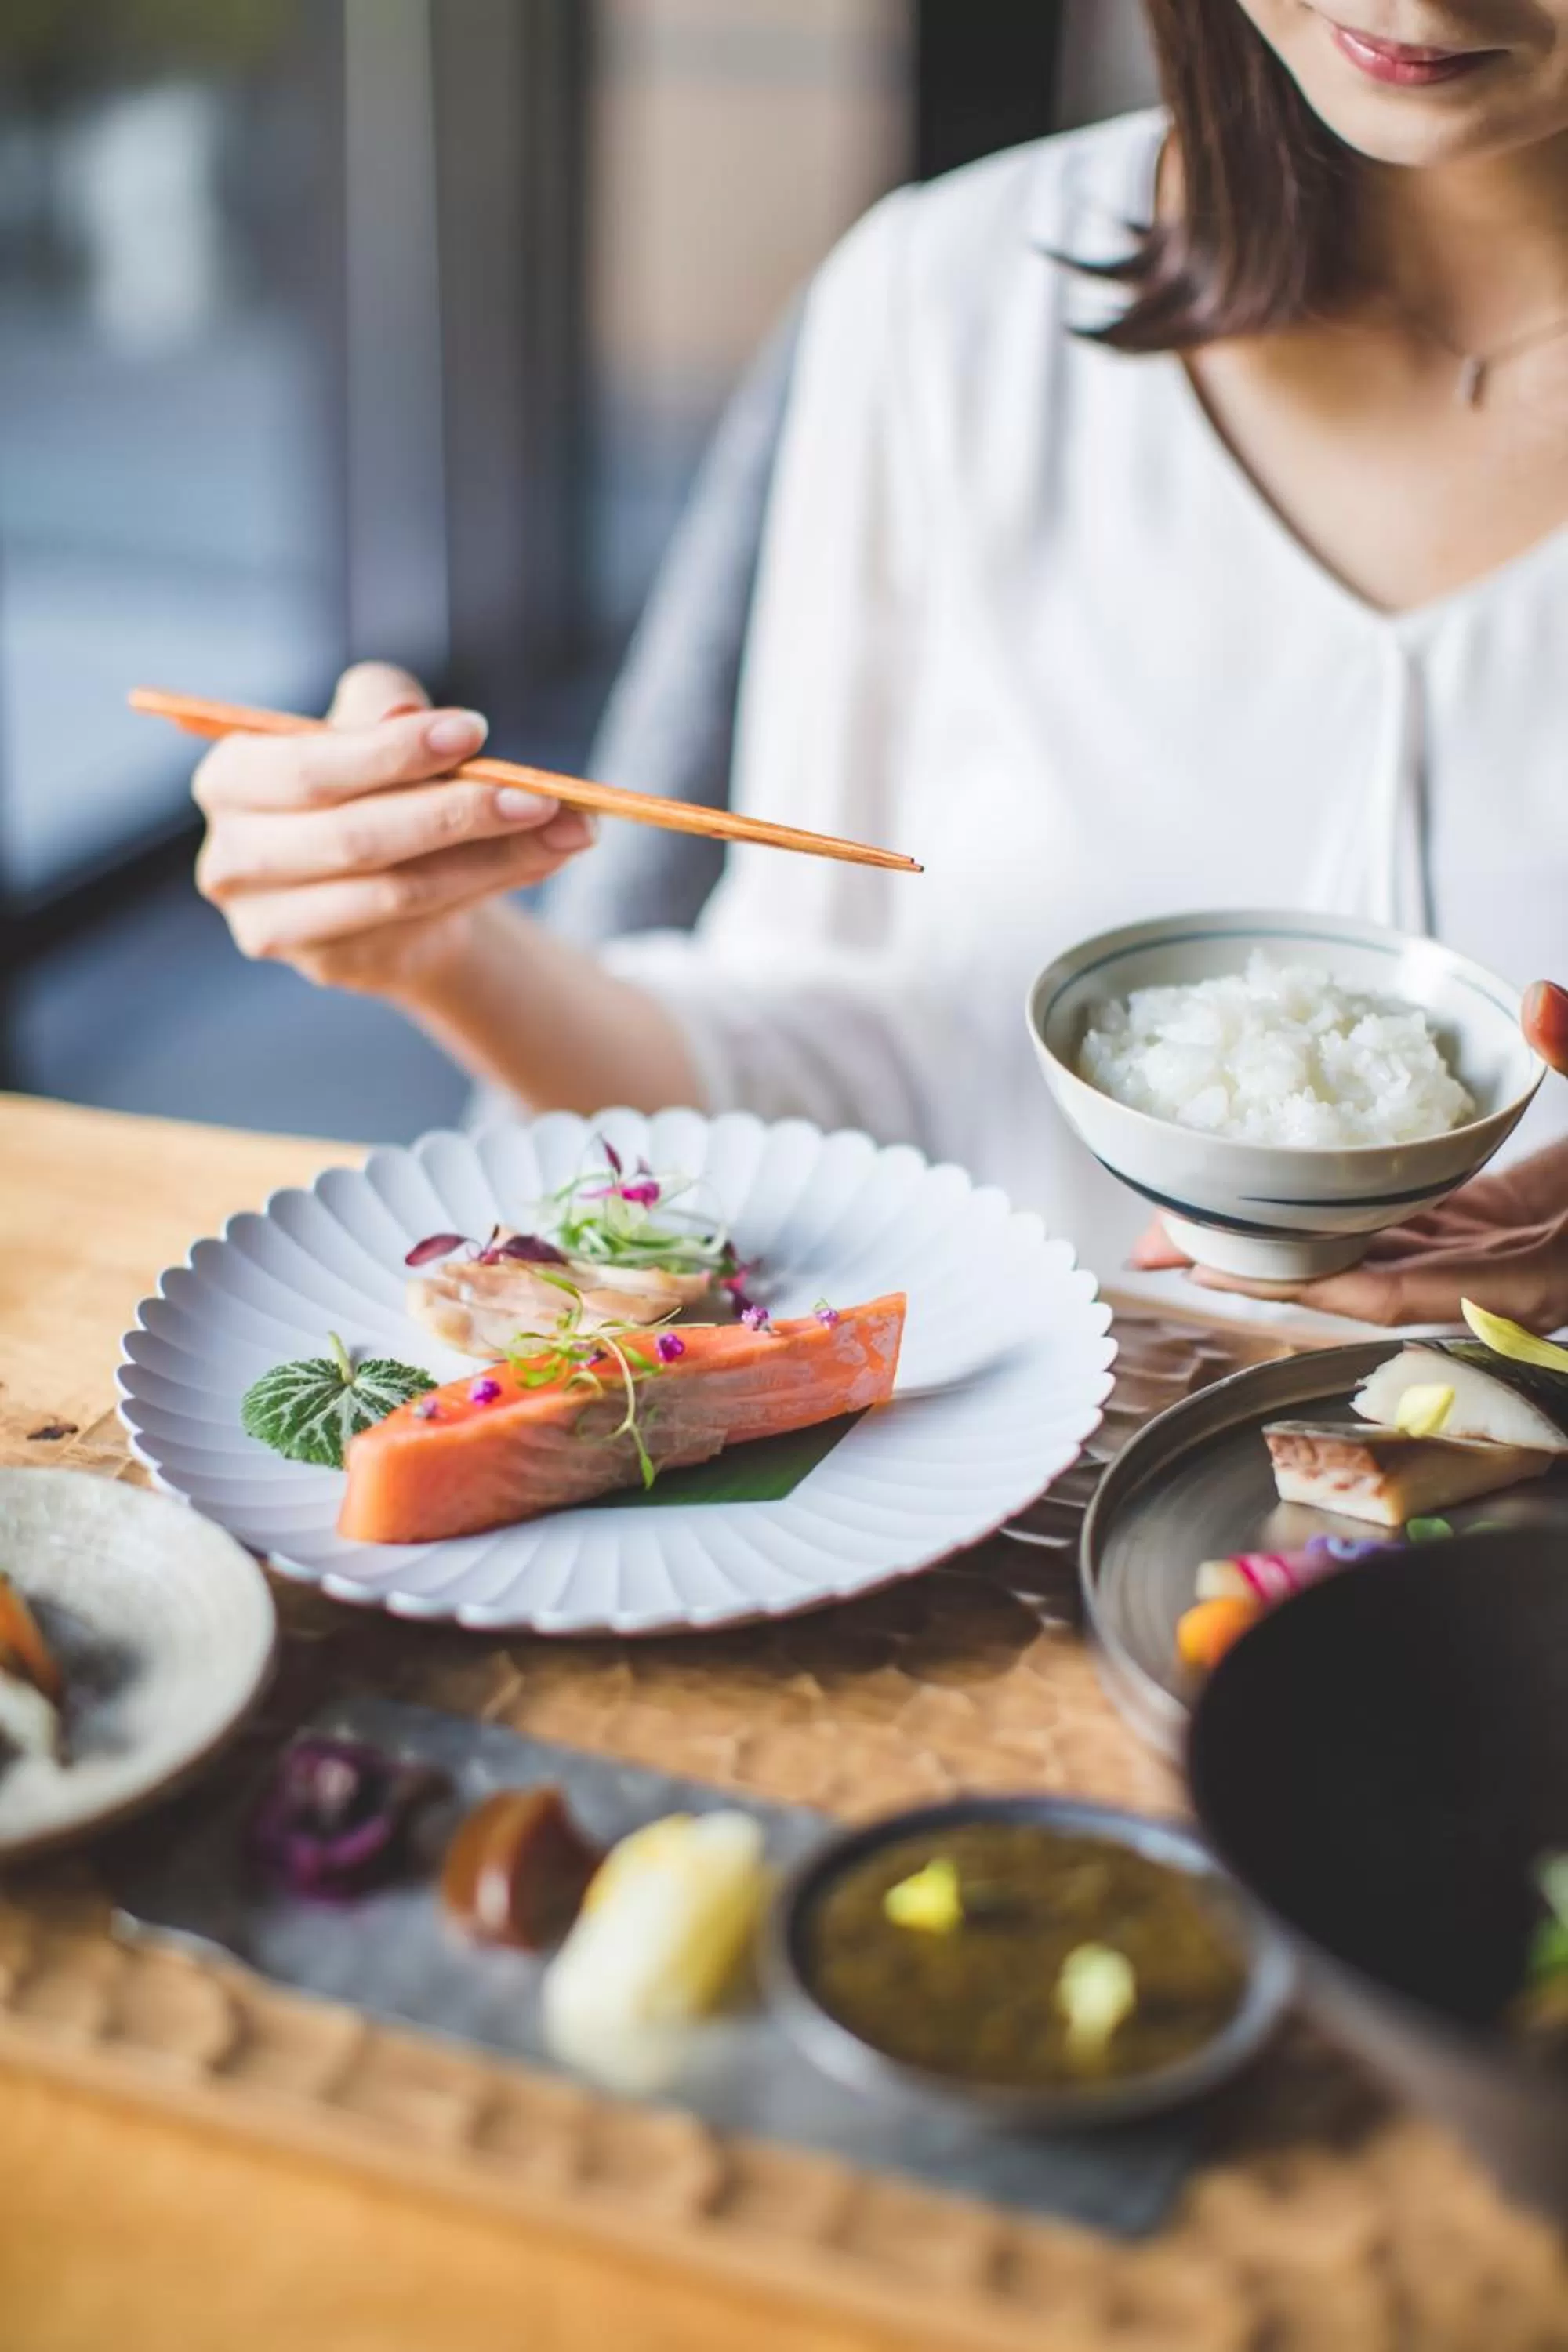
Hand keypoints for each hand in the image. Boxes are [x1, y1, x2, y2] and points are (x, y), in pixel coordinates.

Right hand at [194, 662, 595, 998]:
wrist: (375, 875)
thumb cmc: (365, 783)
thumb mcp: (370, 727)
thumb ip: (382, 708)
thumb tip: (410, 715)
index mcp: (231, 779)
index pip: (310, 767)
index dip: (392, 754)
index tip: (475, 732)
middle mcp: (234, 858)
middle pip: (354, 837)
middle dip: (454, 811)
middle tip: (537, 793)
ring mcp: (275, 923)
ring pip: (396, 891)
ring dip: (492, 856)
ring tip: (566, 827)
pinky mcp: (326, 964)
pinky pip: (419, 925)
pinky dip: (490, 886)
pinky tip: (544, 857)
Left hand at [1131, 979, 1567, 1327]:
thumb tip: (1542, 998)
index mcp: (1542, 1275)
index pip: (1404, 1290)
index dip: (1314, 1284)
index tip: (1231, 1269)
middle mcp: (1510, 1278)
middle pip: (1361, 1282)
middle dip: (1262, 1269)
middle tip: (1160, 1242)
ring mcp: (1504, 1253)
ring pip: (1375, 1253)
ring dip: (1287, 1238)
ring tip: (1191, 1212)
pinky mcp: (1507, 1219)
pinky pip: (1411, 1221)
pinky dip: (1345, 1207)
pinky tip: (1281, 1183)